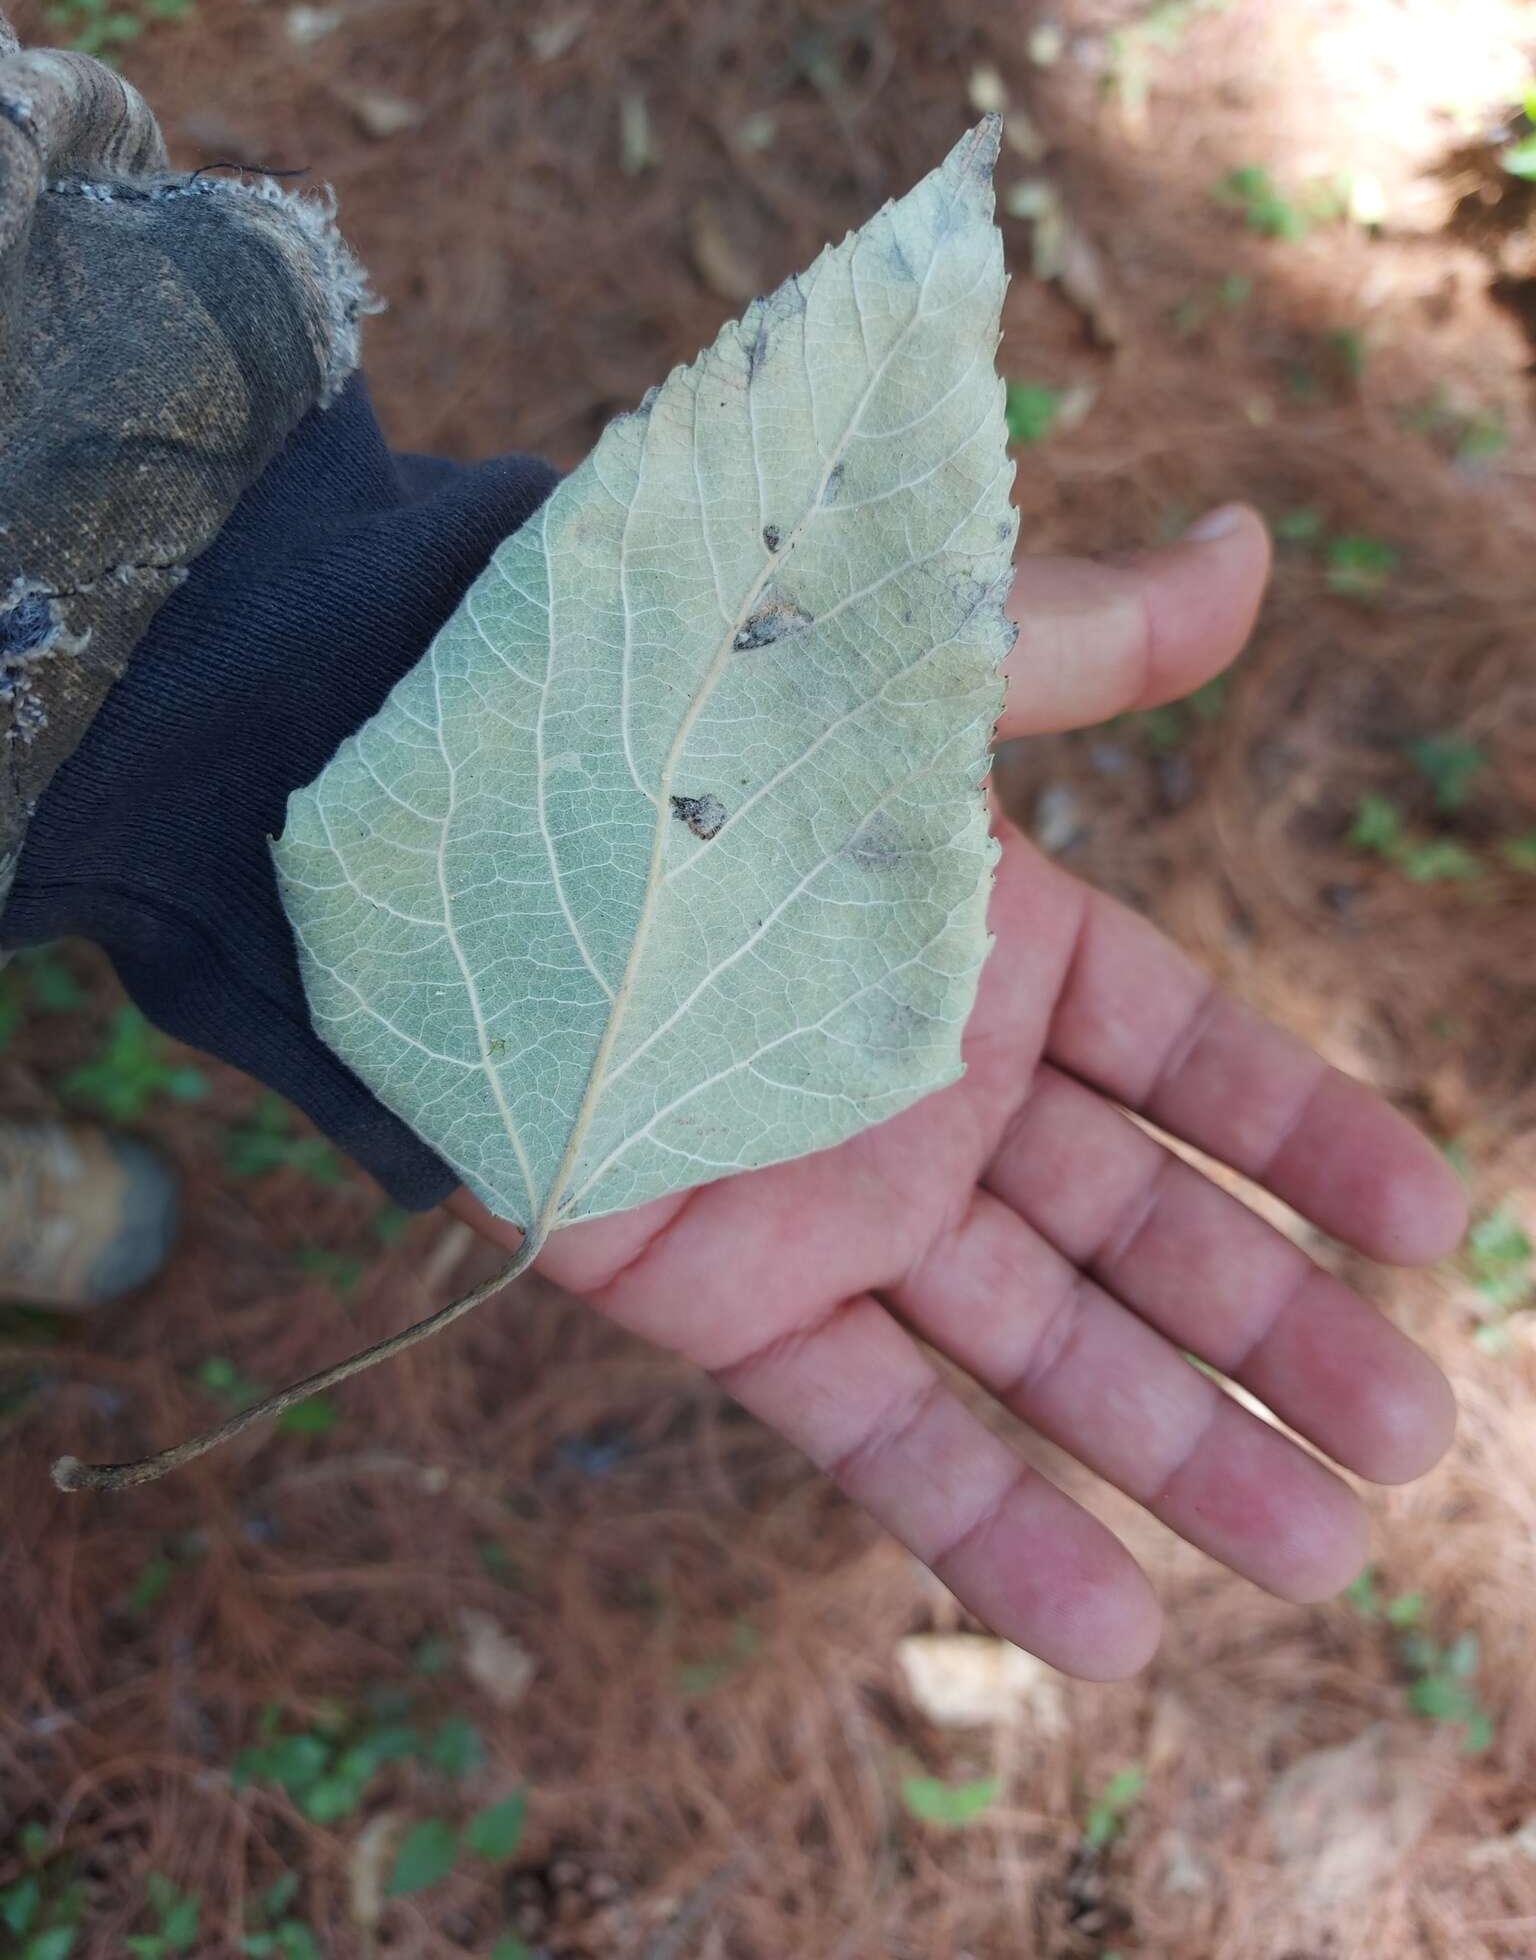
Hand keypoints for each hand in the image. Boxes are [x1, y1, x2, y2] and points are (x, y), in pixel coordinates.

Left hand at [451, 506, 1464, 1679]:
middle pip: (1137, 1231)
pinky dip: (985, 1525)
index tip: (1435, 1232)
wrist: (413, 808)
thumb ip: (1078, 650)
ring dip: (1171, 1453)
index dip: (1312, 1146)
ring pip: (1032, 1349)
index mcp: (991, 944)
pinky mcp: (722, 1300)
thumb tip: (1256, 548)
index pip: (1191, 1063)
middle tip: (1411, 1442)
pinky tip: (1114, 1627)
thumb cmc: (658, 711)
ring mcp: (831, 1203)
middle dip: (1274, 1332)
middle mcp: (929, 1087)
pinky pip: (873, 1428)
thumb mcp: (893, 672)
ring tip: (1315, 1553)